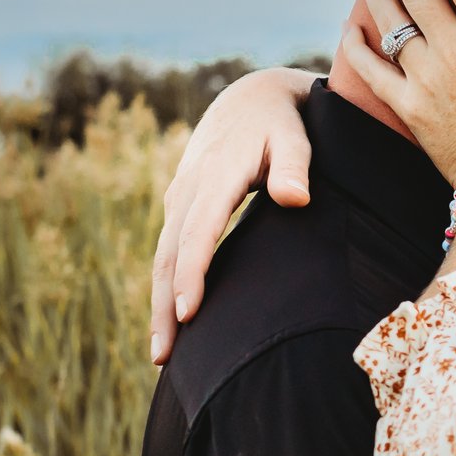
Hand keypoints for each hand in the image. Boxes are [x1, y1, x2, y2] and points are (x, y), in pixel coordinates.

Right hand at [149, 66, 316, 363]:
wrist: (251, 98)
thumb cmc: (282, 123)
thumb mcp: (296, 135)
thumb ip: (295, 165)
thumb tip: (296, 198)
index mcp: (215, 174)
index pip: (198, 232)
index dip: (192, 274)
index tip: (189, 315)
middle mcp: (188, 189)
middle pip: (169, 255)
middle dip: (164, 307)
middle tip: (163, 357)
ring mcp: (179, 197)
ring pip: (163, 257)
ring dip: (159, 304)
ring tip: (162, 353)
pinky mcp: (180, 206)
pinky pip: (168, 251)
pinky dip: (166, 286)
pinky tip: (171, 319)